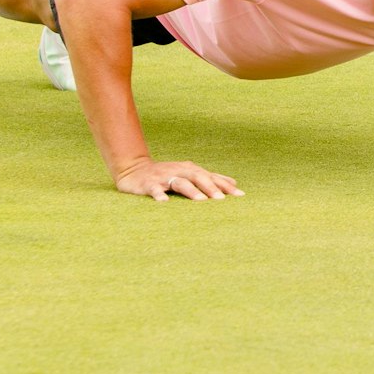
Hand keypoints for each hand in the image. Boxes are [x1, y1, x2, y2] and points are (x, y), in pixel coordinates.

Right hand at [115, 160, 243, 201]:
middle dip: (211, 188)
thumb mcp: (189, 173)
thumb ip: (210, 178)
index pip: (211, 176)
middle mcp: (179, 171)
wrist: (133, 170)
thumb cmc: (166, 174)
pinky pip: (154, 190)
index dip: (225, 185)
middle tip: (221, 199)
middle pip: (198, 177)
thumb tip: (234, 183)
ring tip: (201, 201)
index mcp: (190, 169)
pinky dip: (159, 196)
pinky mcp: (148, 184)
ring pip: (180, 182)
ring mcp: (164, 177)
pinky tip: (164, 203)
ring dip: (191, 191)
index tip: (240, 195)